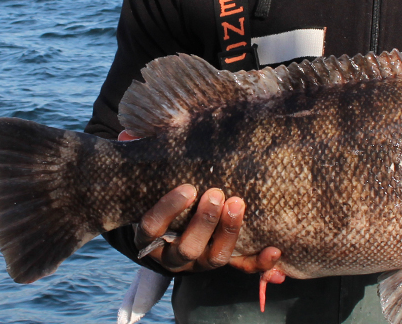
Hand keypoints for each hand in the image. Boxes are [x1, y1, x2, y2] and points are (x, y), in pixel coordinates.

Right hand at [119, 131, 283, 277]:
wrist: (179, 217)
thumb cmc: (163, 189)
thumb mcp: (151, 175)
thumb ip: (141, 155)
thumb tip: (127, 133)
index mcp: (150, 236)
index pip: (153, 227)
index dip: (169, 209)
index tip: (188, 188)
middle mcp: (174, 254)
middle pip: (187, 248)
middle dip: (204, 222)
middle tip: (217, 194)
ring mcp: (201, 261)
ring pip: (215, 259)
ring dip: (229, 233)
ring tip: (238, 204)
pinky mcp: (225, 261)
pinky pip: (242, 267)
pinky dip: (259, 262)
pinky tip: (274, 249)